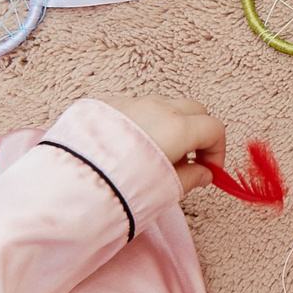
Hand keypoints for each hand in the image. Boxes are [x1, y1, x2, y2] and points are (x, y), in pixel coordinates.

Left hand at [99, 93, 227, 192]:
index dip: (217, 151)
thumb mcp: (165, 189)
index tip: (209, 171)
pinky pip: (136, 108)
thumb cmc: (123, 188)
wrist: (76, 183)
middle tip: (190, 161)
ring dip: (172, 125)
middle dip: (199, 132)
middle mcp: (157, 107)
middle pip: (194, 110)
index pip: (214, 128)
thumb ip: (191, 177)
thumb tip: (204, 173)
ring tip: (159, 155)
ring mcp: (131, 103)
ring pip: (165, 105)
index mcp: (178, 127)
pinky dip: (145, 123)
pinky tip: (132, 148)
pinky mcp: (108, 105)